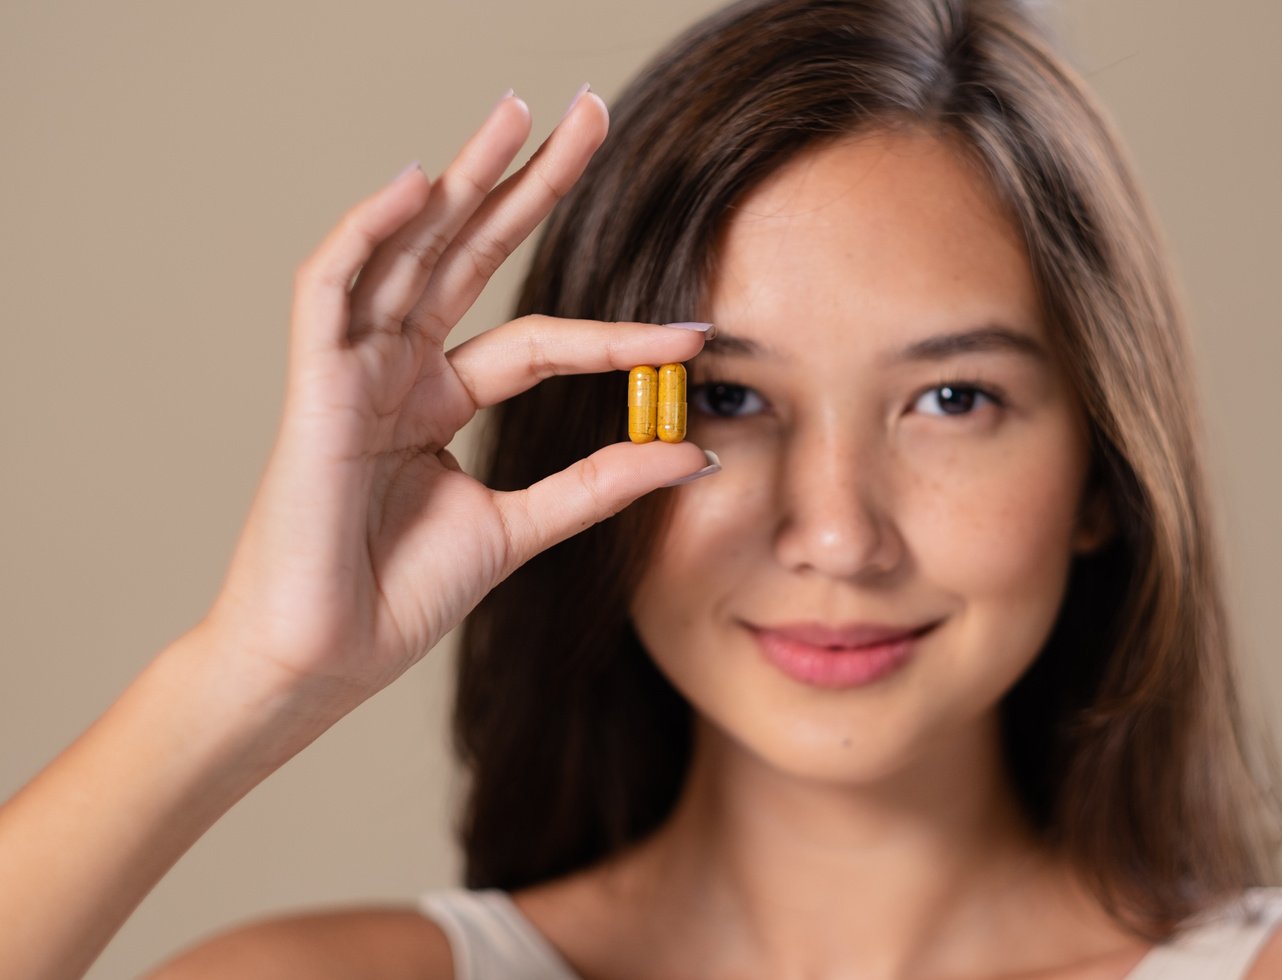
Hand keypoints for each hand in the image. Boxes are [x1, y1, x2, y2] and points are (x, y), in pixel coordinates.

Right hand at [203, 89, 714, 709]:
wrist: (324, 659)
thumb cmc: (398, 595)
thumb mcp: (519, 527)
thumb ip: (598, 483)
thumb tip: (691, 454)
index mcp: (441, 400)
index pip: (541, 341)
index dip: (616, 334)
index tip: (692, 331)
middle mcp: (399, 369)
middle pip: (474, 257)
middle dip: (529, 185)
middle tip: (589, 114)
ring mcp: (354, 369)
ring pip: (412, 249)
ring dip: (463, 180)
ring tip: (518, 114)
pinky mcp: (312, 383)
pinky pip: (333, 287)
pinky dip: (372, 232)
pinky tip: (426, 183)